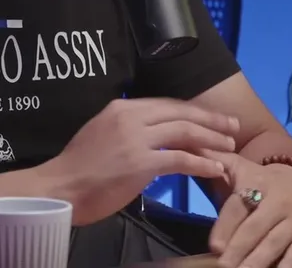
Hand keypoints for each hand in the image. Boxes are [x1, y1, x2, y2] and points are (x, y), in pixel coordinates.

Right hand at [39, 98, 237, 225]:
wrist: (59, 187)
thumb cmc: (78, 167)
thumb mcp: (102, 132)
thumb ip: (128, 128)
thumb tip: (152, 133)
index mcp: (122, 107)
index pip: (167, 104)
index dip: (194, 111)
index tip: (212, 117)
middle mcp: (131, 117)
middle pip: (182, 113)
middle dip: (211, 120)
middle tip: (233, 127)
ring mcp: (136, 139)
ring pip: (185, 133)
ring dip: (212, 140)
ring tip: (230, 147)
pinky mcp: (140, 164)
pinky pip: (180, 160)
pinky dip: (202, 163)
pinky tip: (215, 168)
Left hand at [206, 152, 291, 267]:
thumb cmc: (261, 180)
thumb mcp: (240, 167)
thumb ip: (215, 160)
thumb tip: (190, 143)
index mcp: (258, 183)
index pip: (239, 206)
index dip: (226, 226)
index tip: (214, 246)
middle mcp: (279, 201)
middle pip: (256, 227)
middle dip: (239, 248)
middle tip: (224, 266)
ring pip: (275, 243)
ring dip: (257, 261)